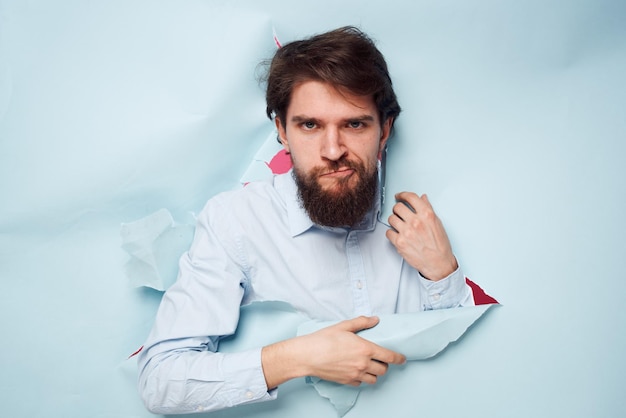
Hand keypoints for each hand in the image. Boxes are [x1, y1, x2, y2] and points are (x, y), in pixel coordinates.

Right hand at [262, 316, 405, 388]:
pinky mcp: (347, 382)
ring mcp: (355, 375)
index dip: (399, 358)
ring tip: (369, 366)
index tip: (402, 359)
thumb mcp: (344, 326)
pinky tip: (356, 371)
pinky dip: (362, 378)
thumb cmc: (324, 339)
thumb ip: (362, 322)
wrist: (308, 355)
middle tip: (379, 359)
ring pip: (374, 379)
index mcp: (365, 349)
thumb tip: (375, 319)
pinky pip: (361, 383)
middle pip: (383, 370)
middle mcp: (363, 364)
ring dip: (374, 373)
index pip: (389, 357)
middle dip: (384, 365)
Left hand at [386, 192, 457, 280]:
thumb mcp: (437, 223)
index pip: (410, 197)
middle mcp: (416, 222)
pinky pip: (388, 232)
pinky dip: (392, 233)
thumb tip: (422, 198)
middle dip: (398, 209)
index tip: (399, 196)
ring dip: (394, 221)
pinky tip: (398, 235)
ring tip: (400, 225)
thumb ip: (428, 209)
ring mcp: (406, 232)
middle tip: (399, 213)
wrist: (438, 263)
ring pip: (391, 218)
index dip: (402, 195)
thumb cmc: (440, 245)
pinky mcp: (399, 243)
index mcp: (427, 215)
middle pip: (397, 207)